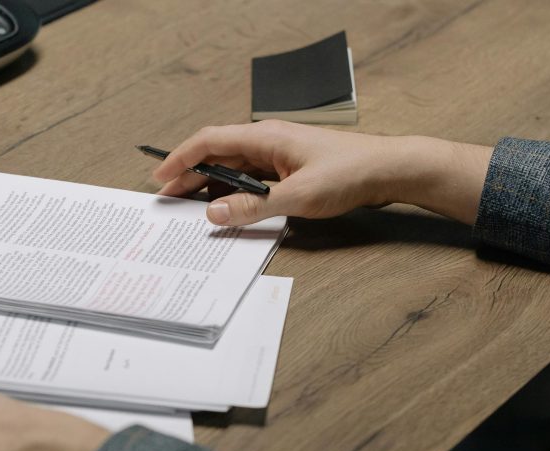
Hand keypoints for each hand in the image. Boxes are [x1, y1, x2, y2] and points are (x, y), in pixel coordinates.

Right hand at [153, 120, 491, 226]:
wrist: (390, 169)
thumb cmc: (349, 173)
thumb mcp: (297, 197)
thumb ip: (252, 207)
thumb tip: (213, 214)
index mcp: (264, 137)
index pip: (209, 141)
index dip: (180, 159)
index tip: (159, 178)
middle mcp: (267, 142)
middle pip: (216, 155)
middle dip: (189, 177)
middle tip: (168, 200)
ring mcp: (278, 154)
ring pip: (232, 168)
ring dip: (210, 187)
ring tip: (192, 208)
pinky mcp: (288, 168)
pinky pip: (250, 178)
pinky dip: (233, 192)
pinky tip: (229, 209)